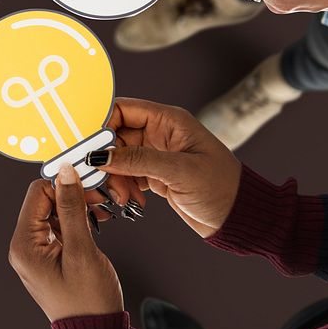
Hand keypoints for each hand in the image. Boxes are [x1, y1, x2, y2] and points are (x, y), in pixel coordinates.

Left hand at [9, 165, 122, 320]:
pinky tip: (94, 225)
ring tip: (100, 214)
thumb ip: (72, 208)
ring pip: (54, 212)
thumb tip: (66, 173)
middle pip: (45, 200)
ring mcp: (35, 253)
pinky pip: (58, 227)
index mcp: (24, 246)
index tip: (90, 185)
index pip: (37, 193)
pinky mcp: (48, 257)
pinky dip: (77, 221)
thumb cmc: (88, 301)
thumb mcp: (82, 250)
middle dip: (73, 195)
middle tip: (101, 200)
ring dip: (77, 207)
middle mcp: (24, 247)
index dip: (64, 184)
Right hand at [92, 98, 240, 237]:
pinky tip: (131, 201)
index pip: (122, 110)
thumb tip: (101, 155)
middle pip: (115, 137)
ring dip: (114, 178)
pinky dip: (123, 188)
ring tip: (123, 197)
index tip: (88, 146)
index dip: (102, 124)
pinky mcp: (155, 176)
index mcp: (168, 121)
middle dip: (106, 159)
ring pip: (118, 160)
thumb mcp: (180, 171)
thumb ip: (138, 160)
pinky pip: (126, 176)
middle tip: (103, 179)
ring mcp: (156, 155)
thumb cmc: (222, 188)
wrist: (239, 218)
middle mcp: (160, 134)